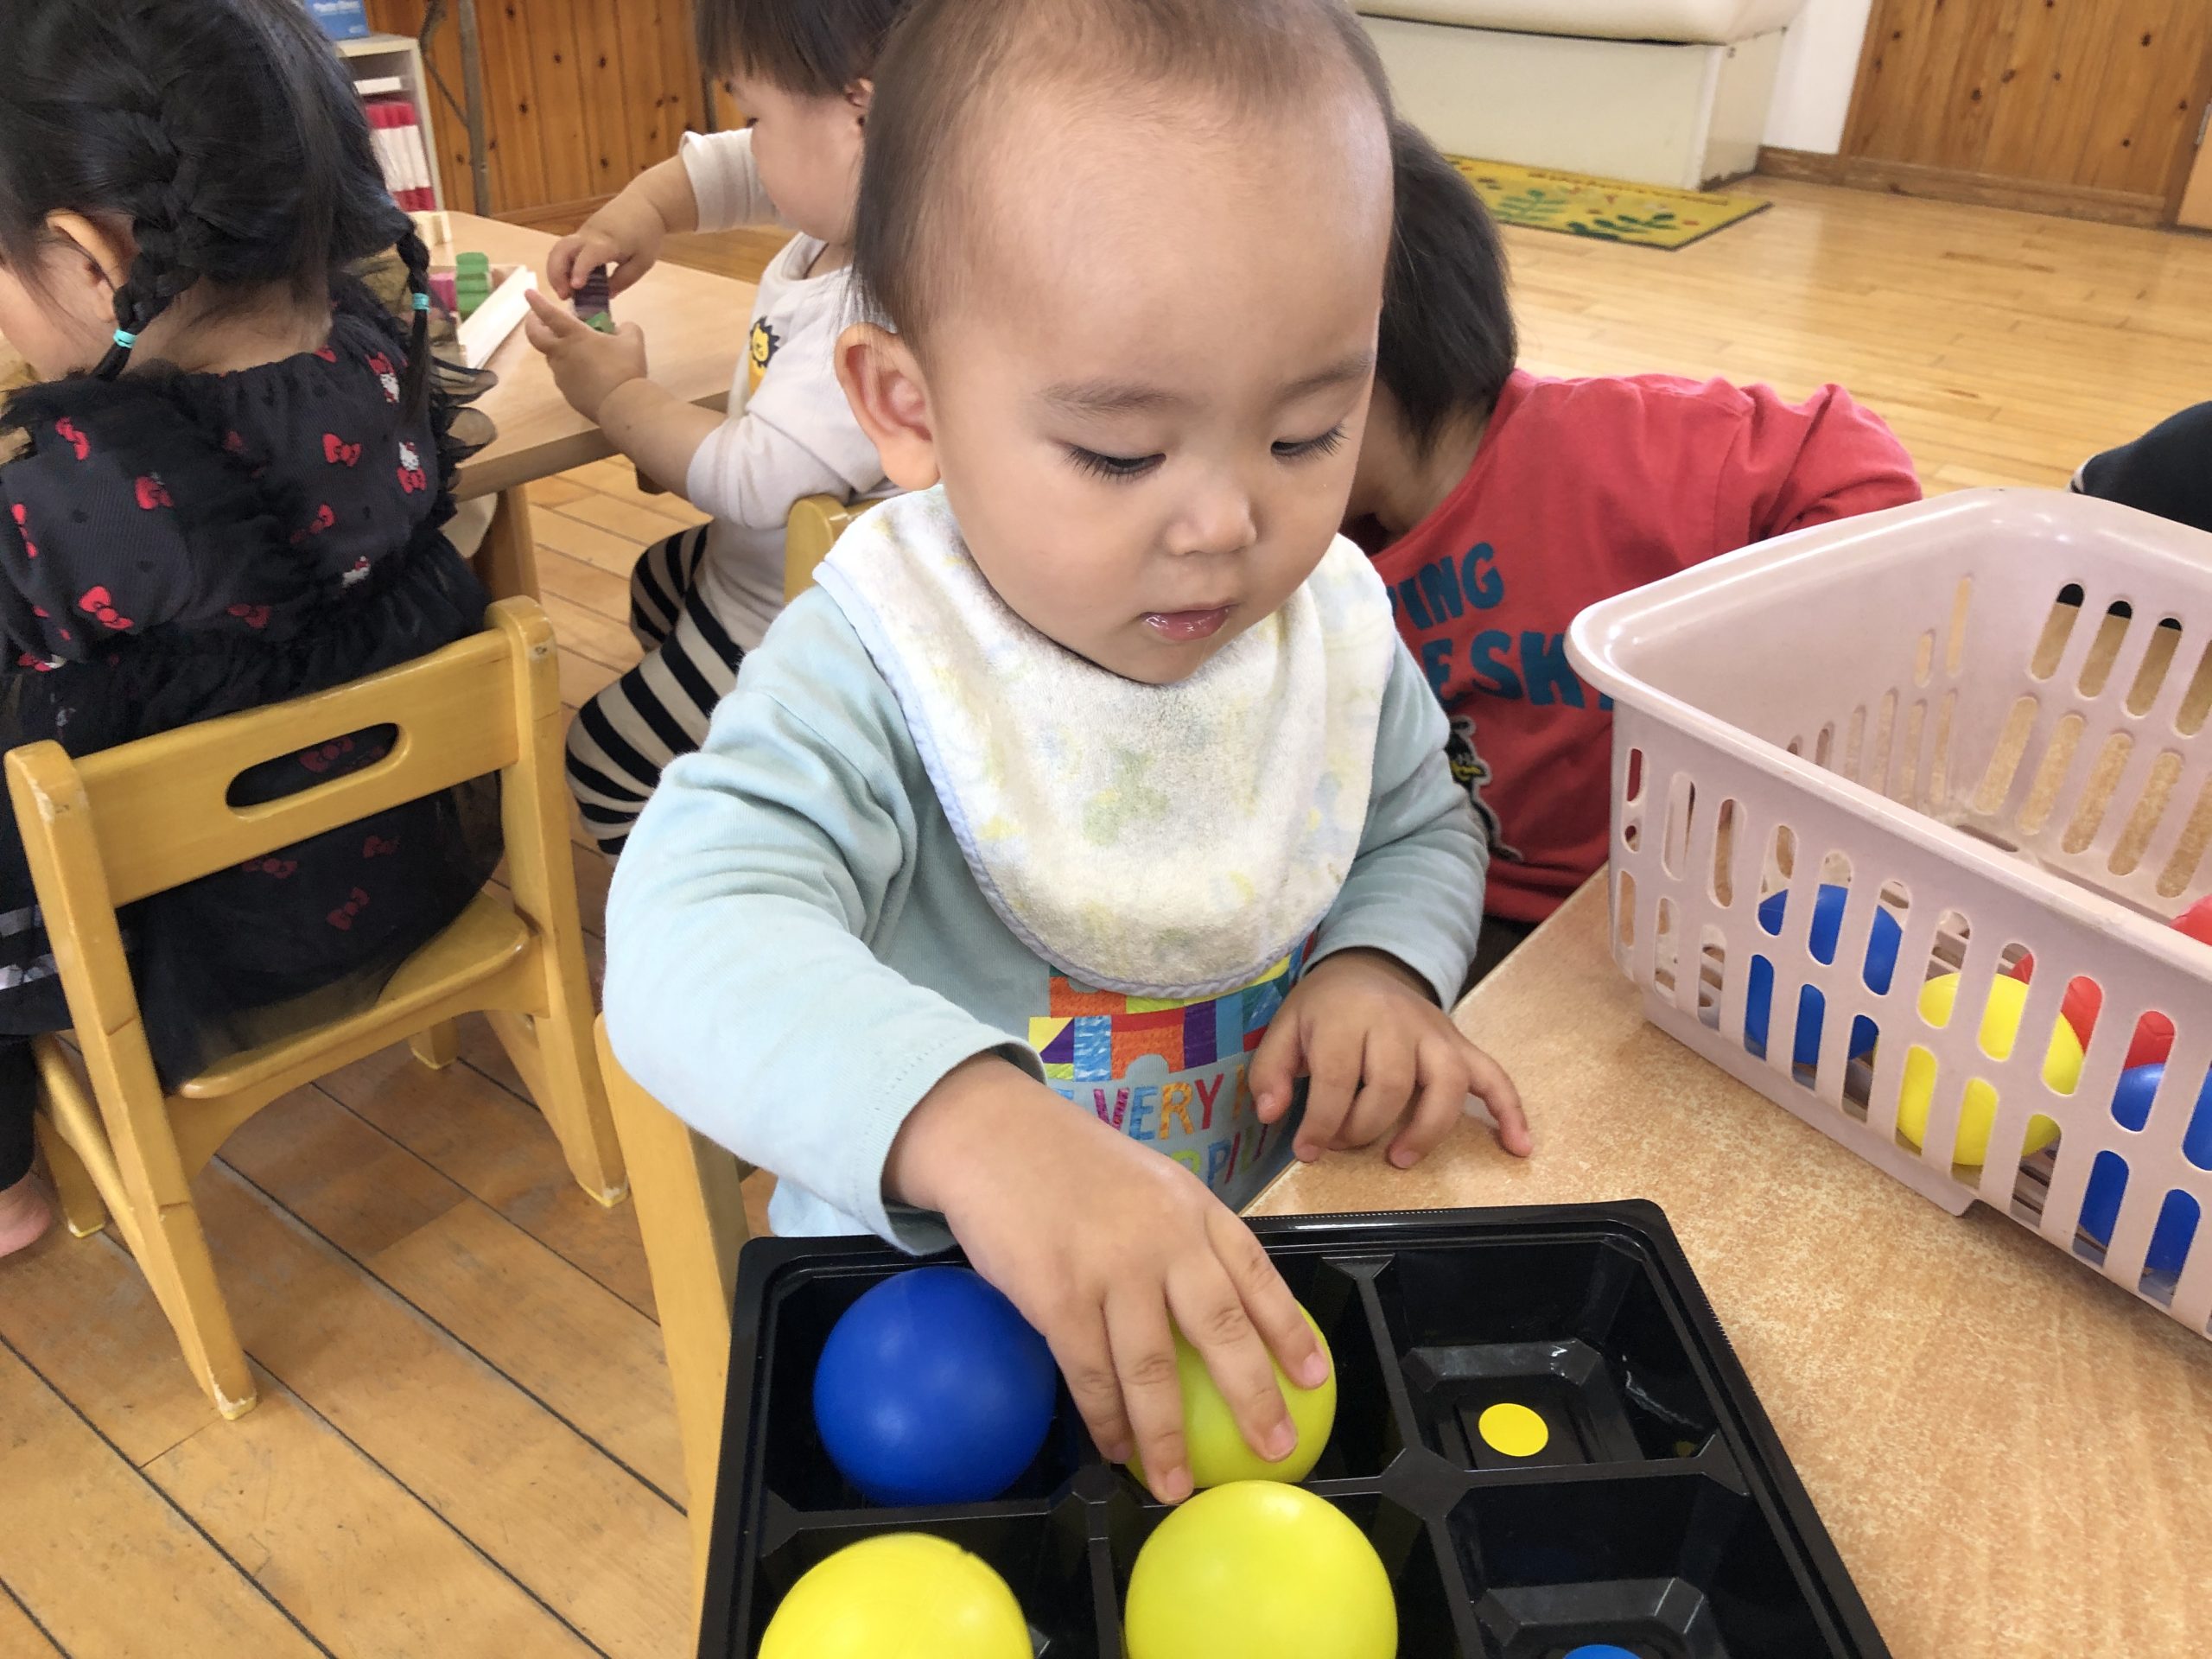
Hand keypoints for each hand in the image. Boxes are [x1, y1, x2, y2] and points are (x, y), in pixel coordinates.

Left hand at [523, 289, 647, 423]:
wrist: (621, 404)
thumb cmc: (625, 368)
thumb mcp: (633, 340)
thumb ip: (625, 328)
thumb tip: (620, 327)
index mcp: (575, 336)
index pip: (549, 314)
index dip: (537, 302)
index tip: (528, 293)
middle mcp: (561, 353)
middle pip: (535, 336)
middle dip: (532, 324)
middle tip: (536, 319)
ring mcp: (561, 374)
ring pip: (552, 356)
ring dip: (557, 348)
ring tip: (575, 349)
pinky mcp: (566, 392)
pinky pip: (564, 375)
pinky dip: (571, 368)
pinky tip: (587, 372)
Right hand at [546, 190, 665, 297]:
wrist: (643, 204)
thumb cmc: (646, 234)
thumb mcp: (642, 262)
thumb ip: (624, 280)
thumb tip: (606, 295)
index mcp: (608, 242)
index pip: (587, 255)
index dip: (579, 271)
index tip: (575, 287)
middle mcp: (589, 235)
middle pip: (561, 249)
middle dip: (557, 274)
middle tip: (564, 296)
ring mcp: (583, 233)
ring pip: (559, 249)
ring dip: (556, 272)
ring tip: (565, 293)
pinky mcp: (581, 234)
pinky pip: (566, 250)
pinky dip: (563, 266)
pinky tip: (571, 282)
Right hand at [886, 1056, 1330, 1503]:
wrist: (993, 1134)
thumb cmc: (1069, 1162)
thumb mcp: (1149, 1181)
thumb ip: (1182, 1234)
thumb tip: (1213, 1308)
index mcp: (1193, 1209)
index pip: (1257, 1274)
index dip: (1289, 1331)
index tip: (1314, 1378)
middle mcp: (1165, 1238)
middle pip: (1222, 1330)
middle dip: (1253, 1397)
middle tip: (1272, 1448)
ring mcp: (1112, 1267)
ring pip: (1153, 1368)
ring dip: (1166, 1437)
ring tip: (1176, 1484)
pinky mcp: (1059, 1295)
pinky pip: (1091, 1373)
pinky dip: (1105, 1419)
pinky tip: (1115, 1447)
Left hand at [1249, 948, 1530, 1163]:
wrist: (1366, 966)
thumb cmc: (1323, 1007)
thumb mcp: (1284, 1028)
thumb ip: (1271, 1071)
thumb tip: (1272, 1113)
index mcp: (1346, 1016)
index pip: (1338, 1079)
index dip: (1321, 1124)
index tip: (1307, 1151)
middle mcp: (1395, 1022)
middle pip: (1392, 1085)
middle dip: (1364, 1128)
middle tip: (1344, 1146)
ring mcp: (1434, 1033)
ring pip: (1445, 1083)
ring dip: (1426, 1129)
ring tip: (1401, 1158)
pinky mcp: (1460, 1043)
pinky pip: (1494, 1076)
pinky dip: (1511, 1111)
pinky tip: (1518, 1147)